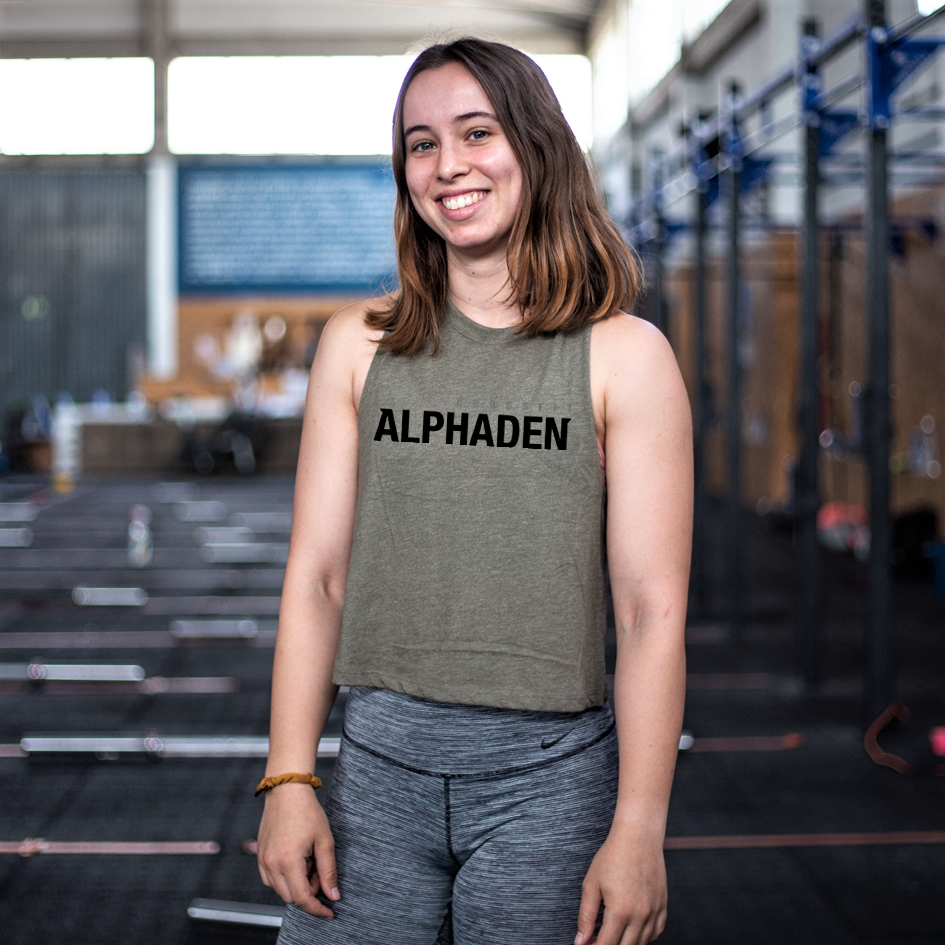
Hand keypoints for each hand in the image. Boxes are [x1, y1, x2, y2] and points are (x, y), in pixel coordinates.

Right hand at [257, 782, 339, 917]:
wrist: (287, 791)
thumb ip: (329, 871)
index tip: (330, 912)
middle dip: (309, 891)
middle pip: (291, 897)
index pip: (302, 899)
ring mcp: (263, 861)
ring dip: (297, 884)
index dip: (317, 909)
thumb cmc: (307, 812)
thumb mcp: (325, 840)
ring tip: (309, 860)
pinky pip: (271, 879)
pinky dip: (286, 877)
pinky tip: (297, 859)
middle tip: (319, 869)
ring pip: (280, 890)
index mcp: (288, 862)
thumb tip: (333, 895)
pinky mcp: (260, 856)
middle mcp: (271, 865)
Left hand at [574, 829, 666, 944]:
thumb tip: (580, 941)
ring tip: (611, 933)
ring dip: (625, 943)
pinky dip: (643, 937)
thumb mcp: (591, 884)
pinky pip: (655, 933)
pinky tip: (631, 930)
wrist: (638, 837)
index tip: (586, 944)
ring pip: (641, 943)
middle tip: (595, 939)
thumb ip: (586, 915)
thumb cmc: (613, 856)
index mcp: (620, 911)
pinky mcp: (662, 906)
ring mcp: (654, 912)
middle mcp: (640, 915)